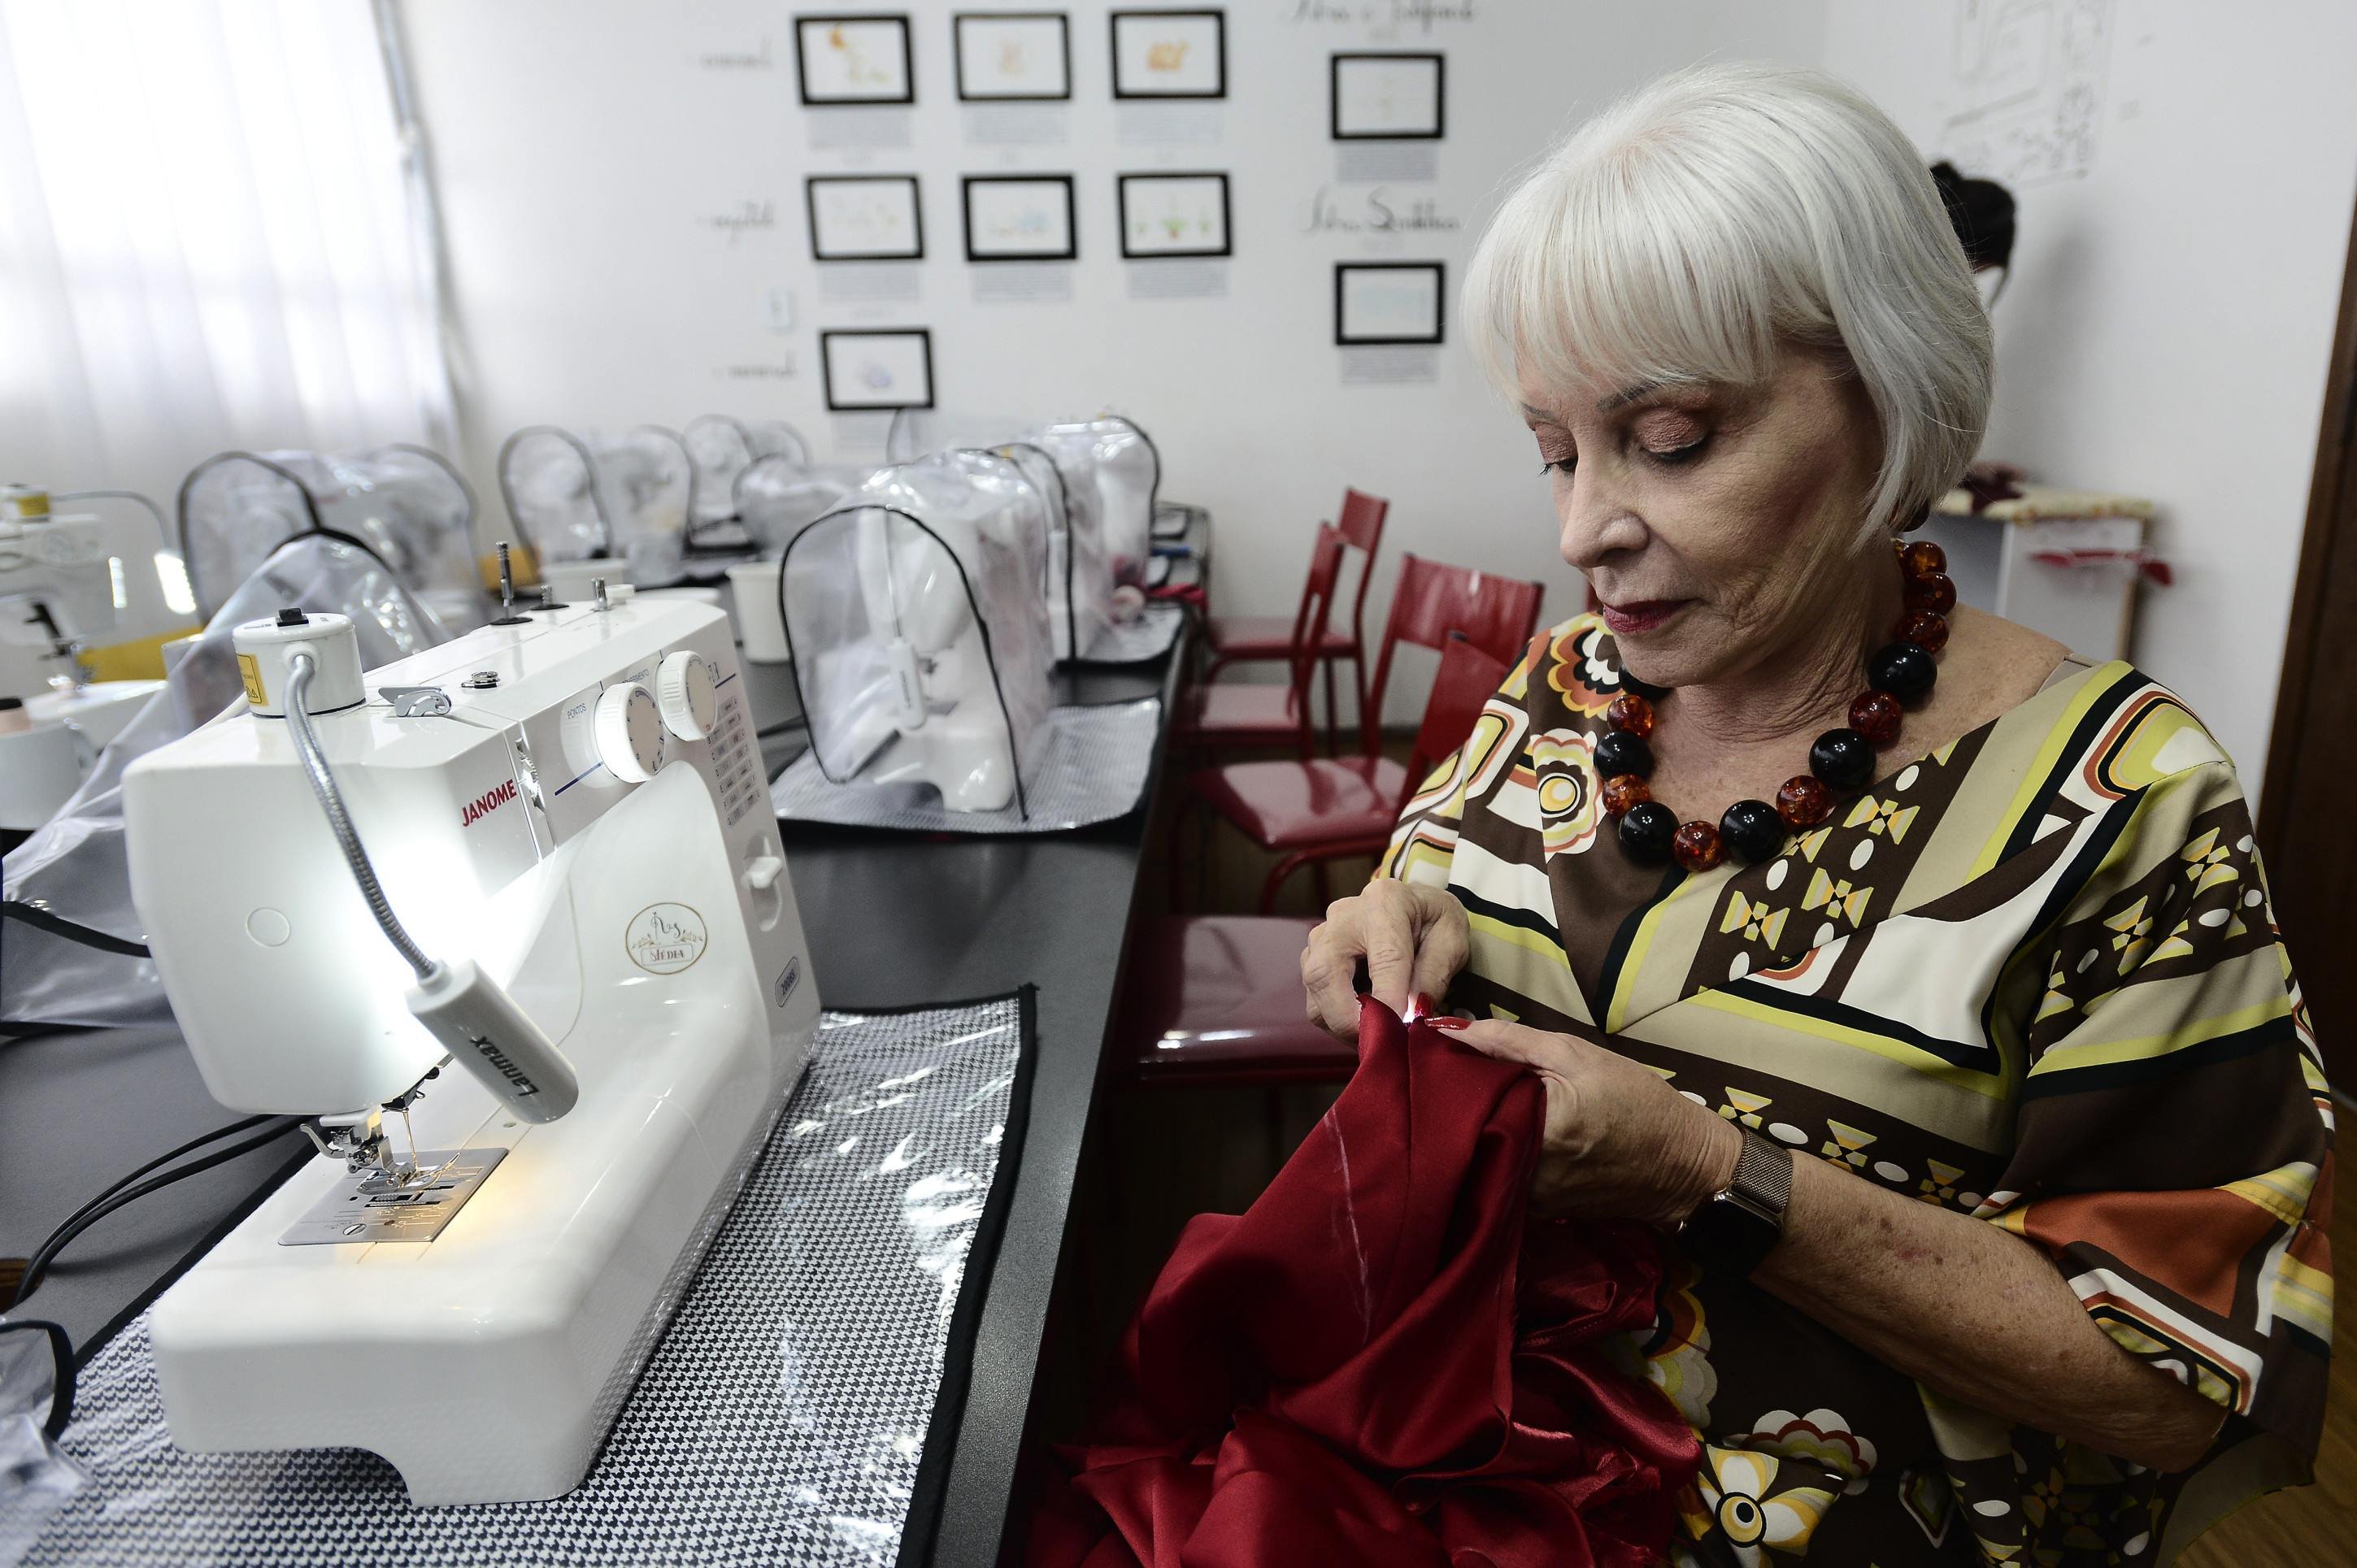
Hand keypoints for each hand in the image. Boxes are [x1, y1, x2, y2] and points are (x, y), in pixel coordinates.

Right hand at [1300, 881, 1469, 1040]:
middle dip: (1350, 1019)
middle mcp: (1342, 917)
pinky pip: (1315, 1001)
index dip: (1390, 999)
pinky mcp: (1311, 959)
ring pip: (1316, 993)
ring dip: (1343, 1023)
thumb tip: (1411, 1012)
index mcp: (1384, 903)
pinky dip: (1337, 1020)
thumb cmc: (1433, 922)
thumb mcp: (1451, 940)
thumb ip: (1433, 974)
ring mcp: (1320, 938)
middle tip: (1381, 1040)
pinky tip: (1365, 1020)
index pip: (1384, 959)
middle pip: (1326, 974)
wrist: (1413, 906)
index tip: (1400, 1027)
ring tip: (1378, 1032)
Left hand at [1435, 1018, 1741, 1224]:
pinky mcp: (1535, 1214)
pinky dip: (1493, 1158)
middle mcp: (1525, 1173)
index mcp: (1536, 1128)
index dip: (1443, 1080)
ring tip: (1469, 1107)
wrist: (1684, 1165)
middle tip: (1448, 1081)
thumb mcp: (1578, 1055)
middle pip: (1463, 1137)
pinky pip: (1497, 1182)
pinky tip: (1498, 1137)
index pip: (1461, 1102)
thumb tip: (1446, 1029)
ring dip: (1470, 1136)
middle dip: (1451, 1110)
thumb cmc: (1636, 1101)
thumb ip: (1510, 1041)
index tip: (1434, 1062)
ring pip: (1477, 1161)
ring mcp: (1528, 1201)